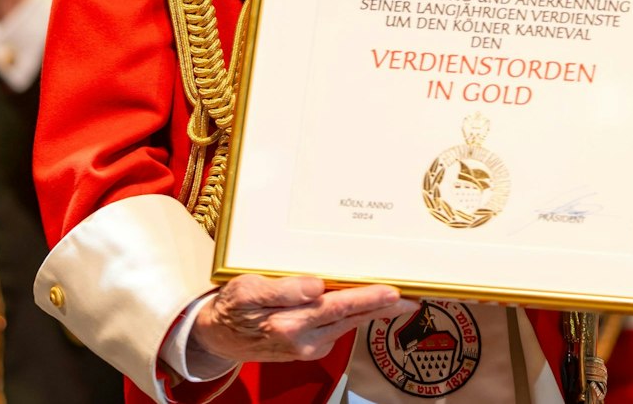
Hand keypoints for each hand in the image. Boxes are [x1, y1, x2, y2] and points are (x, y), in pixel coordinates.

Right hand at [187, 274, 415, 364]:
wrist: (218, 336)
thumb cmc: (232, 307)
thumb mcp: (247, 290)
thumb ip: (284, 290)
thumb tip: (317, 285)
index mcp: (290, 323)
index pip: (338, 306)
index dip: (368, 298)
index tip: (393, 292)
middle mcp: (304, 339)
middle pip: (352, 317)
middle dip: (383, 307)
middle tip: (414, 296)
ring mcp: (309, 346)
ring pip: (349, 324)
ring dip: (374, 312)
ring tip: (402, 299)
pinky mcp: (310, 347)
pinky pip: (340, 327)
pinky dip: (357, 315)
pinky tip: (371, 305)